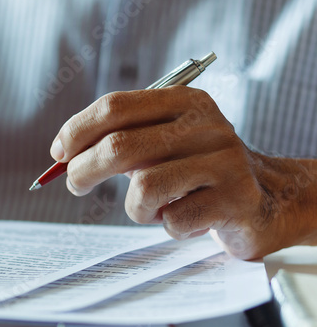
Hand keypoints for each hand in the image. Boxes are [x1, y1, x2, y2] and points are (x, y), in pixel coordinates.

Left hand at [51, 86, 316, 259]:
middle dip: (83, 170)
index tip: (59, 154)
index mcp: (183, 102)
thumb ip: (118, 139)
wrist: (268, 198)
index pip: (115, 107)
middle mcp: (206, 125)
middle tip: (76, 185)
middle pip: (120, 146)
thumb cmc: (196, 170)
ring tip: (152, 207)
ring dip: (135, 207)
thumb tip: (63, 155)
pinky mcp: (235, 200)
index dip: (76, 131)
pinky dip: (166, 225)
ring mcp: (224, 161)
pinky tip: (186, 218)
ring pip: (144, 188)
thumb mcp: (161, 142)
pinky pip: (172, 219)